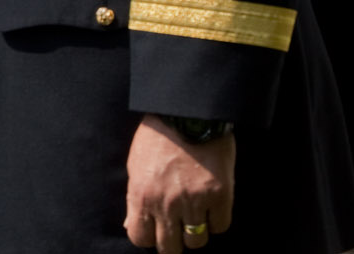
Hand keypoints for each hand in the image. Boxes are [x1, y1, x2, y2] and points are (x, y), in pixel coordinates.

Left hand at [125, 114, 234, 251]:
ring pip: (197, 242)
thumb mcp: (135, 164)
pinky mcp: (220, 195)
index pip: (140, 239)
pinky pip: (221, 226)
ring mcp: (195, 201)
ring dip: (196, 233)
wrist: (187, 113)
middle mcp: (166, 204)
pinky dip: (217, 221)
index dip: (148, 237)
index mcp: (141, 195)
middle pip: (170, 248)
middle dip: (173, 241)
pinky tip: (211, 207)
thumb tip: (132, 225)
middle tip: (177, 228)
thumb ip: (134, 198)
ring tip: (195, 217)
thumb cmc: (156, 136)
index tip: (155, 229)